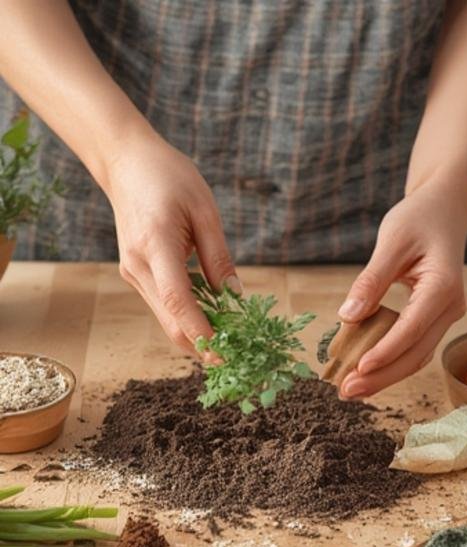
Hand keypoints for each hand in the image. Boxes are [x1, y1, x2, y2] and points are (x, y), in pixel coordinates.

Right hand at [102, 134, 239, 355]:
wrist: (125, 161)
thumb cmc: (168, 176)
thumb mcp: (204, 210)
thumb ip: (219, 257)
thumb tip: (235, 298)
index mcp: (156, 244)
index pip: (180, 301)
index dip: (203, 332)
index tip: (227, 356)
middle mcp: (138, 265)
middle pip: (171, 321)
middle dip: (203, 345)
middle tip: (236, 359)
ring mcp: (132, 272)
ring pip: (166, 319)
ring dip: (196, 334)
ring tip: (231, 342)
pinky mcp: (134, 274)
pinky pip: (163, 306)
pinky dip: (186, 318)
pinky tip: (211, 319)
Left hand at [335, 181, 466, 397]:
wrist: (444, 209)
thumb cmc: (419, 218)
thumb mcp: (391, 240)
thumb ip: (371, 280)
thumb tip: (348, 317)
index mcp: (444, 287)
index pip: (412, 329)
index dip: (385, 351)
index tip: (358, 368)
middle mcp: (451, 308)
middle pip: (416, 353)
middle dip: (382, 376)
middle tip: (346, 391)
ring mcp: (445, 317)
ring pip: (416, 357)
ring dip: (385, 376)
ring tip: (351, 390)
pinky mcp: (434, 320)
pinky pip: (413, 348)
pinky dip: (389, 362)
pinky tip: (365, 374)